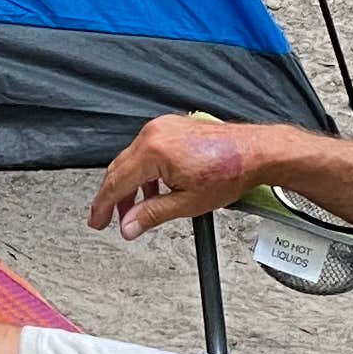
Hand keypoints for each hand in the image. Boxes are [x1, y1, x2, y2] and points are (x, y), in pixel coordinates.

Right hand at [87, 114, 260, 239]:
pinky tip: (151, 190)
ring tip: (133, 210)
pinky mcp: (172, 127)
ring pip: (131, 160)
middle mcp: (154, 133)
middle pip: (119, 169)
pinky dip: (143, 171)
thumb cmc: (230, 172)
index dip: (102, 206)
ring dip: (128, 185)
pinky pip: (146, 150)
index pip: (116, 182)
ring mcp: (162, 127)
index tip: (97, 221)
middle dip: (112, 197)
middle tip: (107, 219)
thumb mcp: (187, 203)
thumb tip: (128, 226)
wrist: (255, 152)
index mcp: (153, 151)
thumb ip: (151, 214)